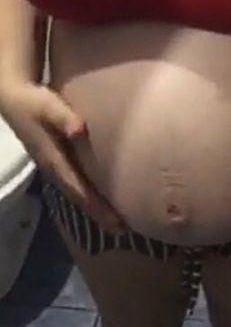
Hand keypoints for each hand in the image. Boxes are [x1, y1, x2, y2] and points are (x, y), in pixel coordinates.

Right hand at [0, 80, 124, 233]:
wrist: (12, 97)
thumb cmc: (32, 102)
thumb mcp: (47, 106)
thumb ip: (63, 117)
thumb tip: (79, 129)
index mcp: (53, 160)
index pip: (78, 189)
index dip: (97, 207)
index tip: (116, 223)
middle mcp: (53, 168)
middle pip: (79, 196)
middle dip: (99, 213)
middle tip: (122, 229)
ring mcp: (53, 165)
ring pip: (76, 191)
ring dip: (94, 206)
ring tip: (115, 218)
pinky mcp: (56, 158)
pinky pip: (75, 181)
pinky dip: (88, 192)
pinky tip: (101, 194)